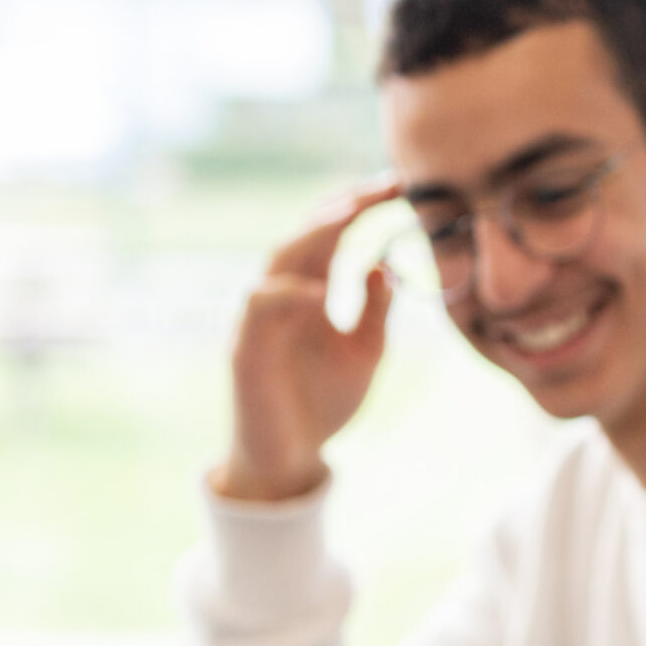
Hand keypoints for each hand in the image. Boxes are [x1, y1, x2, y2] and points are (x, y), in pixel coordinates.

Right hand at [213, 176, 403, 502]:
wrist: (292, 458)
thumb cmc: (325, 403)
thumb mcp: (366, 354)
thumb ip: (376, 312)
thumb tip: (384, 264)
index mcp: (310, 293)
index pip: (332, 238)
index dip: (360, 210)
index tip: (400, 188)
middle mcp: (281, 295)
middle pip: (306, 236)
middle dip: (341, 208)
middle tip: (381, 187)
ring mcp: (260, 319)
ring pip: (279, 260)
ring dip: (314, 234)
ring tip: (351, 215)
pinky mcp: (245, 347)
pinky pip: (261, 307)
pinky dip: (290, 294)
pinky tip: (323, 293)